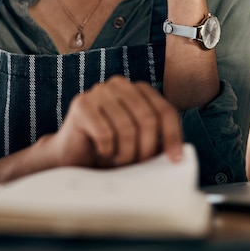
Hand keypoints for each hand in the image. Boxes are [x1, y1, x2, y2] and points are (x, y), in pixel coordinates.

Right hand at [47, 75, 182, 168]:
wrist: (69, 156)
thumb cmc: (108, 150)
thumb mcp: (138, 145)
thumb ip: (157, 142)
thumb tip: (180, 153)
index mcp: (137, 89)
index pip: (164, 110)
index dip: (173, 136)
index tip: (175, 160)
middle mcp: (119, 84)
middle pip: (148, 118)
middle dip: (146, 149)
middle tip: (138, 166)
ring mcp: (99, 91)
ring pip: (127, 128)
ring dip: (125, 154)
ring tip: (117, 161)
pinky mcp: (82, 104)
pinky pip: (106, 133)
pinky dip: (107, 151)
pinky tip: (101, 153)